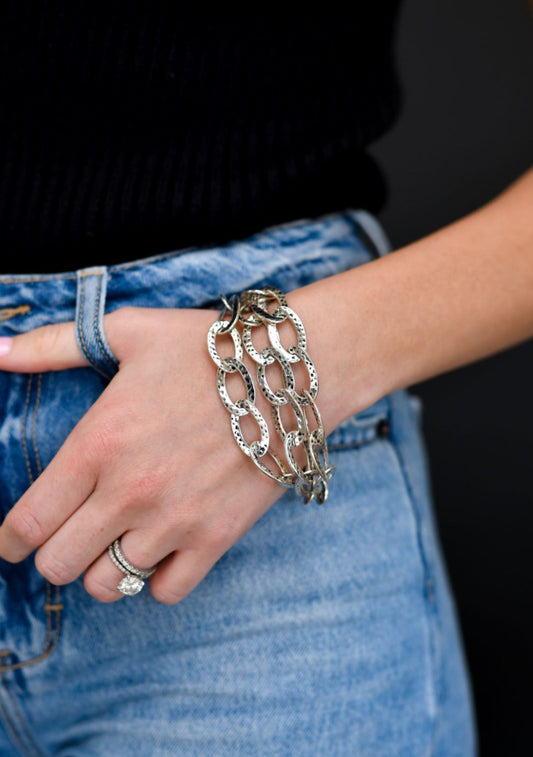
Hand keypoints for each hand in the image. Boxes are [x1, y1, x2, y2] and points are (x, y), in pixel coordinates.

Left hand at [0, 307, 284, 603]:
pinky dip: (155, 579)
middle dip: (54, 554)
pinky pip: (166, 591)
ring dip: (102, 569)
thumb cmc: (206, 349)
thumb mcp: (127, 332)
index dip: (9, 540)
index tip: (14, 540)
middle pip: (60, 565)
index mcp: (98, 444)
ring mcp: (175, 521)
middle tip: (70, 534)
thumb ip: (54, 345)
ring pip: (108, 586)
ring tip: (115, 541)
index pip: (28, 522)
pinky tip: (160, 549)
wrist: (288, 374)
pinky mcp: (216, 538)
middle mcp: (130, 492)